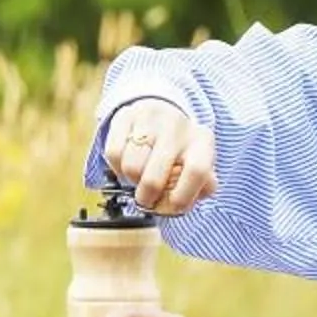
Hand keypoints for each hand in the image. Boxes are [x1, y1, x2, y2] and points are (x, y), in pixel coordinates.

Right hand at [104, 98, 214, 215]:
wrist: (161, 111)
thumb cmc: (181, 147)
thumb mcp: (200, 163)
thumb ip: (203, 186)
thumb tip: (188, 201)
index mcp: (202, 141)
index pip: (197, 171)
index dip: (183, 196)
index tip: (173, 205)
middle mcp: (177, 127)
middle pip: (155, 178)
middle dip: (147, 197)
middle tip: (147, 199)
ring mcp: (150, 120)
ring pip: (131, 168)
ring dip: (132, 180)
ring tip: (139, 176)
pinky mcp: (125, 116)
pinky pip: (113, 153)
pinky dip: (117, 166)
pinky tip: (127, 163)